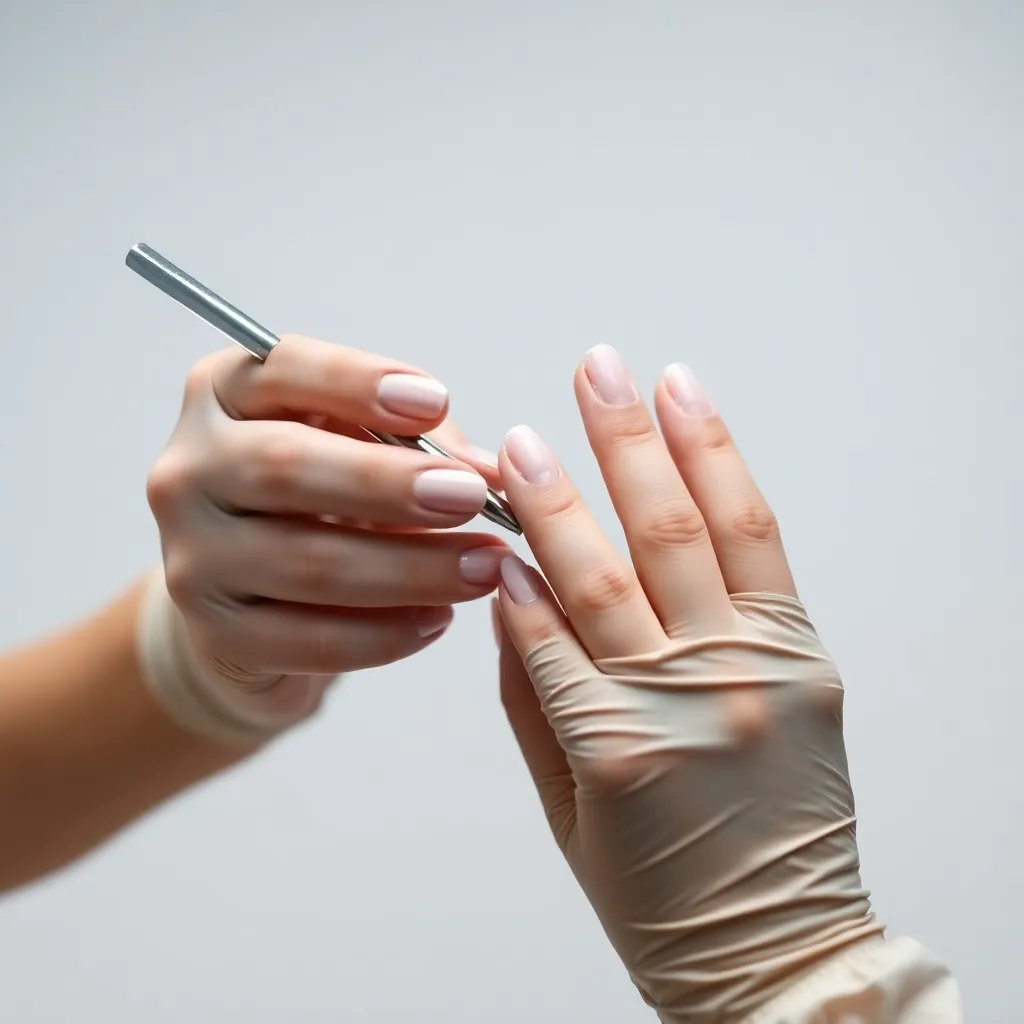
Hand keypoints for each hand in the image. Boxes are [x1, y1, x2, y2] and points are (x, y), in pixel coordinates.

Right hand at [146, 334, 507, 732]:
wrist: (249, 601)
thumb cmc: (318, 501)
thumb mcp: (360, 447)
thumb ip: (422, 444)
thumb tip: (493, 472)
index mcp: (222, 396)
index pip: (281, 369)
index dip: (357, 382)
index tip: (434, 401)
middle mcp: (189, 470)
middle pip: (284, 466)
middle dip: (389, 483)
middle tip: (469, 497)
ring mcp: (191, 557)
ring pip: (306, 561)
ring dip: (410, 568)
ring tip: (482, 567)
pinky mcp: (215, 635)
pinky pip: (309, 638)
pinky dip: (385, 633)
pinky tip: (438, 619)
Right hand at [494, 347, 879, 1021]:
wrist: (774, 946)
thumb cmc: (658, 894)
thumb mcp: (564, 808)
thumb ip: (531, 694)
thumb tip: (510, 591)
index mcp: (613, 745)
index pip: (544, 620)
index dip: (512, 550)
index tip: (485, 490)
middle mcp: (690, 696)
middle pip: (613, 559)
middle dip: (566, 475)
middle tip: (536, 410)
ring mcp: (758, 669)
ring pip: (693, 532)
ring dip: (650, 445)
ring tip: (620, 378)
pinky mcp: (805, 658)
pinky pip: (760, 547)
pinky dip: (725, 475)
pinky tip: (698, 420)